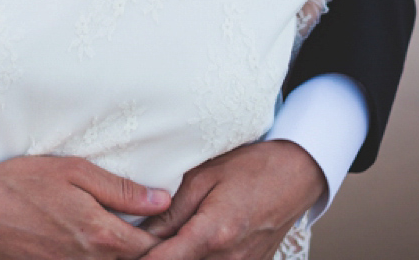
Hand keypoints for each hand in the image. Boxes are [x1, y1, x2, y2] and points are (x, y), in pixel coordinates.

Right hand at [0, 156, 170, 259]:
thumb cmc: (20, 185)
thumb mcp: (74, 172)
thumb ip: (121, 189)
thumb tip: (163, 200)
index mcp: (102, 235)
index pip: (154, 248)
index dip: (168, 237)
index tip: (174, 224)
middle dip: (148, 250)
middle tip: (155, 230)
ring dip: (123, 254)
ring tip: (126, 236)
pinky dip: (97, 258)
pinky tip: (93, 243)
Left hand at [140, 141, 325, 259]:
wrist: (297, 175)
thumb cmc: (251, 168)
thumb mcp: (204, 177)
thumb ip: (171, 210)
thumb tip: (140, 231)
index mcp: (213, 233)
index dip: (137, 258)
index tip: (120, 251)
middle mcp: (229, 259)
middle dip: (157, 257)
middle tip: (139, 242)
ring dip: (180, 257)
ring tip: (167, 241)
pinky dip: (199, 258)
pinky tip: (190, 245)